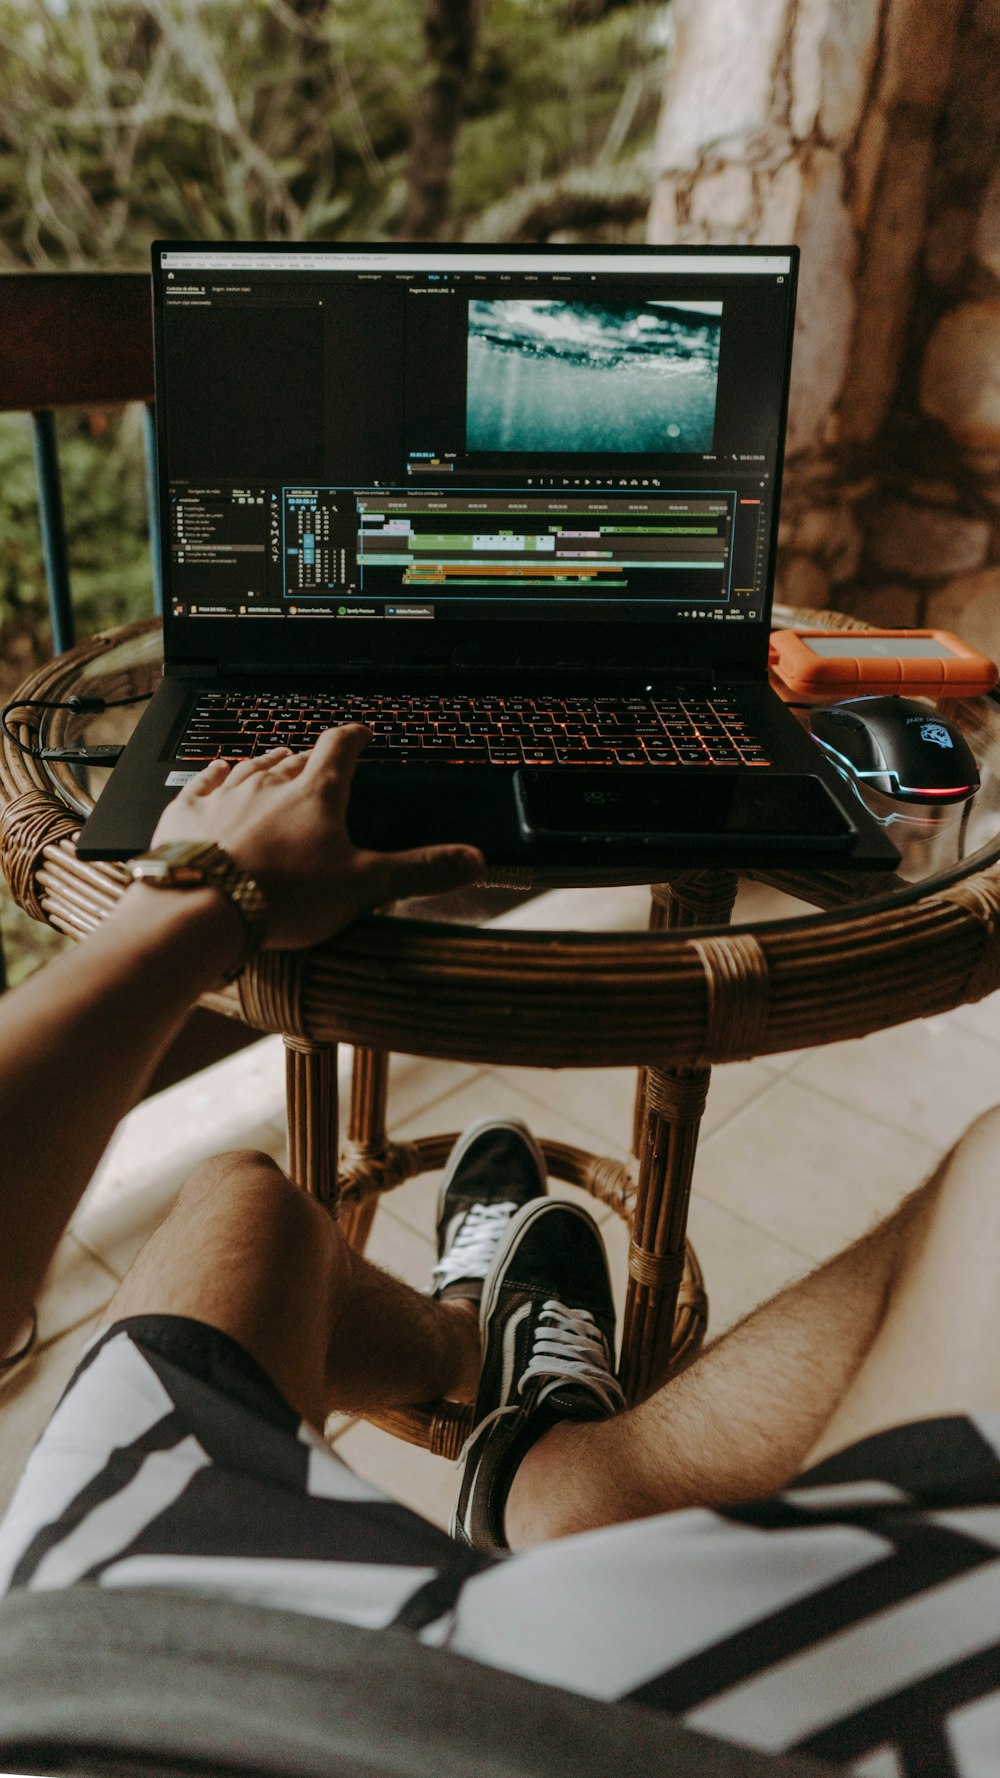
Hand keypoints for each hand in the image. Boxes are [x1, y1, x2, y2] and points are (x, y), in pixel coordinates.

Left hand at [150, 726, 484, 950]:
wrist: (204, 908)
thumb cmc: (285, 896)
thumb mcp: (365, 887)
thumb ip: (419, 871)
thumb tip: (473, 860)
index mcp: (316, 793)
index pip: (339, 748)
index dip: (353, 736)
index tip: (361, 733)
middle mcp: (268, 783)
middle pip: (292, 758)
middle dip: (308, 757)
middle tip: (317, 760)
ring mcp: (224, 795)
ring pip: (249, 766)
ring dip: (265, 762)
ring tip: (274, 762)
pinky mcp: (185, 814)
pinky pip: (202, 782)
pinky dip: (213, 774)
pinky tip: (216, 771)